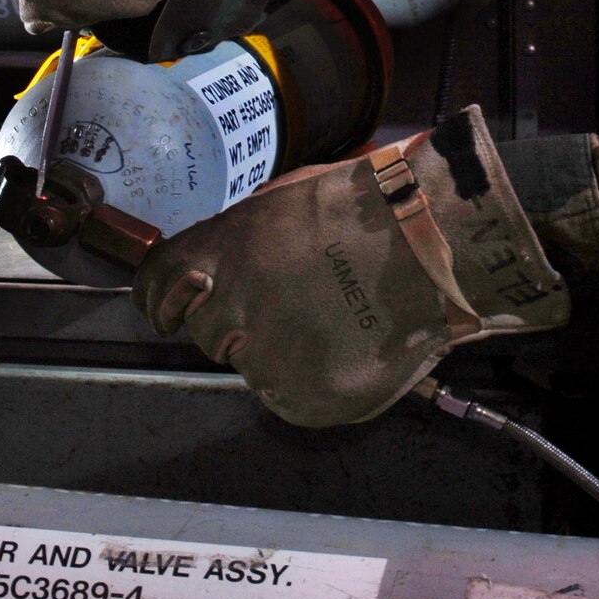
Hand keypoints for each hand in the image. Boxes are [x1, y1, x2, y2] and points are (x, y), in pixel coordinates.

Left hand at [132, 105, 569, 424]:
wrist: (441, 243)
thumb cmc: (373, 208)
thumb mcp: (286, 201)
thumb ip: (241, 240)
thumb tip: (215, 268)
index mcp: (225, 248)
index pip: (157, 286)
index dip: (165, 297)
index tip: (173, 305)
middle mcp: (233, 307)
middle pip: (208, 330)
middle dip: (239, 319)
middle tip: (294, 299)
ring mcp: (268, 358)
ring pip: (251, 364)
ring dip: (279, 349)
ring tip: (334, 316)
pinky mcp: (305, 397)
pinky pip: (291, 394)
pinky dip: (312, 378)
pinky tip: (349, 344)